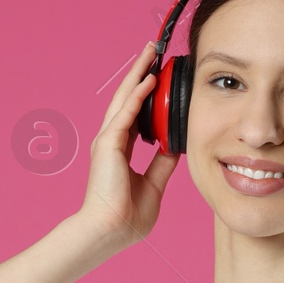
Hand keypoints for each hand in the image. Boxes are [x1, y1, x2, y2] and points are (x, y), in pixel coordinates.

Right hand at [76, 41, 181, 248]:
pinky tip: (149, 78)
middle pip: (127, 98)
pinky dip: (137, 94)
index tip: (158, 77)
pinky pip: (126, 112)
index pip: (135, 114)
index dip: (146, 95)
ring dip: (138, 74)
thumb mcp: (154, 185)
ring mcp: (108, 140)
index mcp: (120, 150)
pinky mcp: (109, 144)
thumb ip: (162, 164)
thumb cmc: (127, 217)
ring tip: (149, 53)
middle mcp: (111, 141)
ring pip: (125, 98)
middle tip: (152, 51)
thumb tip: (175, 147)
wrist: (110, 231)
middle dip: (140, 73)